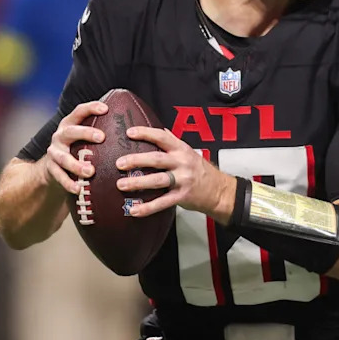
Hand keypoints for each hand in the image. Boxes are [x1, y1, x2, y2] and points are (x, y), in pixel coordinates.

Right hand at [42, 101, 106, 193]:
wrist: (52, 166)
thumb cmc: (77, 148)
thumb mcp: (84, 137)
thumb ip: (100, 132)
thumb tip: (133, 127)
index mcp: (69, 124)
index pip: (79, 111)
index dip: (91, 108)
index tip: (106, 109)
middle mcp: (60, 136)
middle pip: (71, 131)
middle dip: (86, 133)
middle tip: (102, 137)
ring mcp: (54, 152)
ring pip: (63, 158)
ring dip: (76, 165)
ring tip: (90, 172)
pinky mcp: (51, 169)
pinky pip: (59, 176)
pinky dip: (69, 183)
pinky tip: (78, 189)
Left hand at [114, 126, 235, 221]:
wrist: (219, 190)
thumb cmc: (200, 170)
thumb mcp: (189, 152)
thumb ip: (174, 142)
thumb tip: (161, 129)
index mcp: (182, 149)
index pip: (163, 137)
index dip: (146, 133)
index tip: (129, 132)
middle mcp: (182, 163)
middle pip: (157, 159)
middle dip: (136, 160)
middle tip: (119, 163)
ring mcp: (182, 180)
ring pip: (157, 180)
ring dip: (138, 183)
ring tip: (121, 184)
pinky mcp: (182, 196)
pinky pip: (163, 202)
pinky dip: (147, 207)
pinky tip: (134, 210)